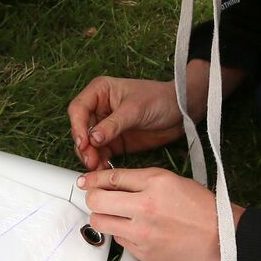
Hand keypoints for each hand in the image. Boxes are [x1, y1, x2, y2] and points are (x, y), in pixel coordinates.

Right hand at [68, 76, 190, 170]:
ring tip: (97, 166)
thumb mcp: (134, 110)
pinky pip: (101, 153)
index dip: (77, 126)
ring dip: (90, 156)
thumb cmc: (160, 99)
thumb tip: (92, 138)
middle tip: (90, 159)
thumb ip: (113, 125)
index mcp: (99, 92)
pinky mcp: (115, 141)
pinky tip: (103, 168)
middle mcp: (99, 109)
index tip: (83, 143)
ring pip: (89, 143)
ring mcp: (106, 126)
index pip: (78, 109)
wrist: (182, 112)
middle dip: (83, 145)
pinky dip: (100, 161)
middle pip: (81, 128)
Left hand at [77, 166, 243, 260]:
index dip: (93, 178)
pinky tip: (135, 231)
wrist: (225, 241)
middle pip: (96, 199)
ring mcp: (142, 231)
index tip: (87, 180)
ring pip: (100, 221)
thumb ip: (143, 181)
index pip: (111, 176)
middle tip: (97, 198)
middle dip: (92, 197)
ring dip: (103, 217)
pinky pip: (118, 240)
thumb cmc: (206, 212)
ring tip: (114, 216)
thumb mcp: (175, 182)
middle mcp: (145, 205)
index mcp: (156, 182)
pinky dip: (121, 234)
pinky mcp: (142, 252)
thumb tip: (115, 182)